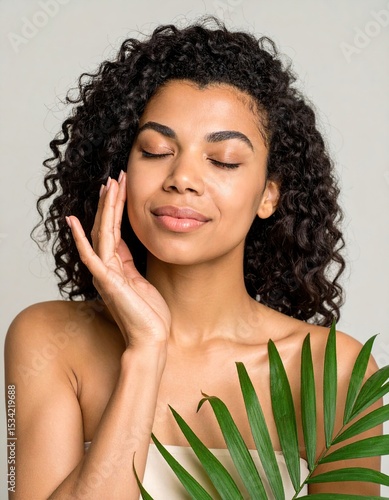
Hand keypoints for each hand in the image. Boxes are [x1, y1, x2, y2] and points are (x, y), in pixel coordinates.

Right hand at [66, 171, 170, 348]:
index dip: (117, 210)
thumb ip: (132, 266)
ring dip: (105, 209)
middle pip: (106, 228)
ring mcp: (105, 274)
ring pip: (102, 234)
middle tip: (115, 178)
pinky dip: (81, 238)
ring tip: (109, 185)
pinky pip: (91, 256)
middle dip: (112, 202)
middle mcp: (108, 268)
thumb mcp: (142, 283)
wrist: (151, 339)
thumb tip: (129, 251)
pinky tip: (74, 221)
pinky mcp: (107, 282)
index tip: (121, 189)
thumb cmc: (150, 315)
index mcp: (118, 268)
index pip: (115, 232)